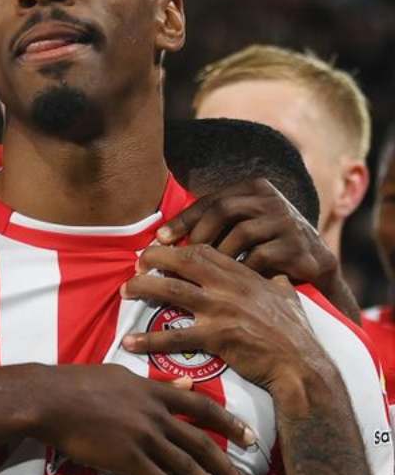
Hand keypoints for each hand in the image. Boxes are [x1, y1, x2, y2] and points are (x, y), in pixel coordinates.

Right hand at [34, 364, 253, 474]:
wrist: (50, 399)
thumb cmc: (77, 383)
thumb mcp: (121, 376)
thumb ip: (156, 384)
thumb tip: (186, 383)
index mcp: (154, 391)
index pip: (202, 407)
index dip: (229, 423)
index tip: (249, 437)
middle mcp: (156, 414)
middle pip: (200, 442)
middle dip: (225, 465)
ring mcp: (143, 437)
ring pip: (186, 466)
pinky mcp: (127, 457)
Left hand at [121, 243, 327, 392]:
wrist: (302, 367)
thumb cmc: (296, 336)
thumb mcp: (290, 300)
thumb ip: (277, 286)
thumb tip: (278, 279)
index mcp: (244, 276)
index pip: (204, 251)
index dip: (178, 248)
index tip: (160, 251)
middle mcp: (229, 288)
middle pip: (182, 262)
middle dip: (153, 260)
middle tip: (135, 266)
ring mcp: (221, 311)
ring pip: (171, 291)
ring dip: (143, 289)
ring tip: (124, 292)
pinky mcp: (215, 338)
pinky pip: (173, 337)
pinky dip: (148, 339)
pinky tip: (129, 342)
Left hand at [157, 178, 337, 290]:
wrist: (314, 269)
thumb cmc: (265, 249)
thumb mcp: (241, 229)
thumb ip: (212, 225)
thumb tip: (160, 239)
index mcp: (254, 189)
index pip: (211, 200)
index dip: (183, 219)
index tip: (159, 239)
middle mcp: (273, 200)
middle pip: (224, 209)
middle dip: (197, 234)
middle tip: (178, 258)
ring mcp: (288, 222)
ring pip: (241, 233)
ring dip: (218, 255)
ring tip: (201, 272)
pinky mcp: (299, 247)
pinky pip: (260, 258)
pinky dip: (241, 271)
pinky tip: (228, 285)